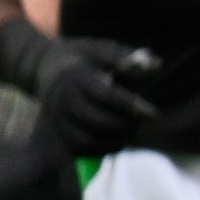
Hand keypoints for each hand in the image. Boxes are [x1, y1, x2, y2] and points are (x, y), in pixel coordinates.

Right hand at [27, 37, 162, 156]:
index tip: (152, 113)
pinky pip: (82, 149)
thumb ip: (128, 58)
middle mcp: (62, 99)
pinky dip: (104, 148)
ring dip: (118, 139)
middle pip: (97, 121)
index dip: (129, 106)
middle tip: (145, 120)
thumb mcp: (102, 50)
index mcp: (74, 76)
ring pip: (89, 139)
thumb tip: (155, 65)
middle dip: (127, 125)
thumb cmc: (82, 58)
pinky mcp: (58, 131)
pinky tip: (119, 138)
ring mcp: (58, 118)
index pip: (104, 95)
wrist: (44, 67)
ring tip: (134, 129)